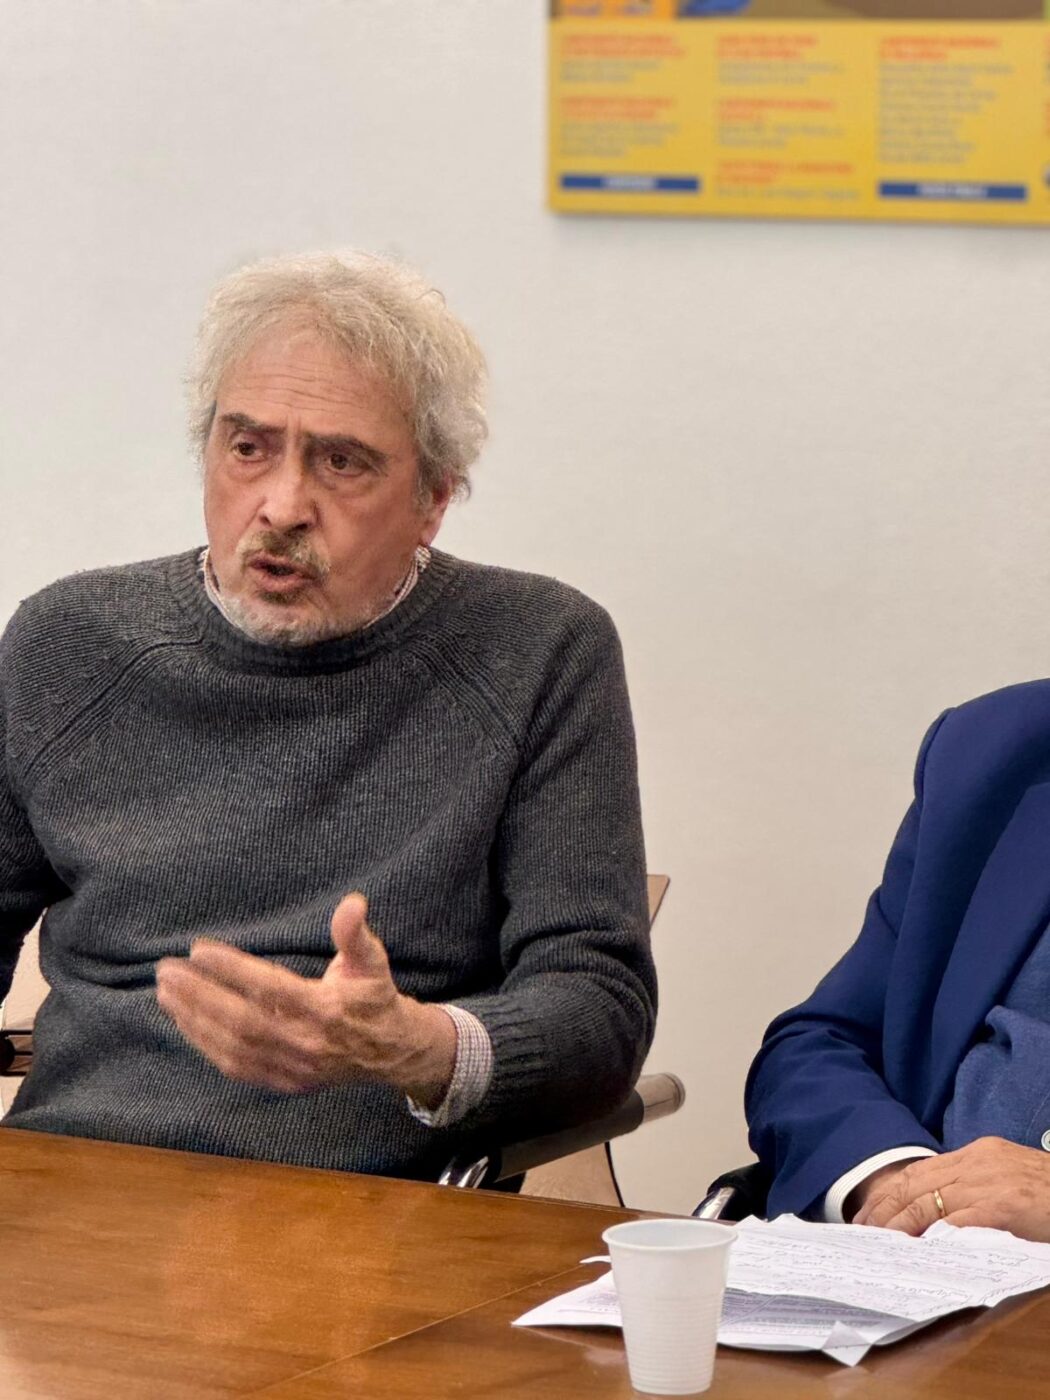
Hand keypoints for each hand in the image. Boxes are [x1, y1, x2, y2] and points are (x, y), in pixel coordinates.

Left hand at [155, 892, 456, 1104]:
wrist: (390, 1052)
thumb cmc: (373, 997)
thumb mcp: (372, 960)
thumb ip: (356, 933)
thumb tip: (352, 903)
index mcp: (327, 1010)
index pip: (270, 988)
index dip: (232, 970)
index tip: (199, 950)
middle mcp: (306, 1044)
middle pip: (242, 1020)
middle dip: (200, 995)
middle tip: (167, 970)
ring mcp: (291, 1068)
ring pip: (233, 1046)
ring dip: (194, 1020)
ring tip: (166, 993)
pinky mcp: (281, 1083)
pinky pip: (236, 1066)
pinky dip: (205, 1045)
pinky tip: (185, 1021)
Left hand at [852, 1137, 1049, 1240]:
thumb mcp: (1008, 1179)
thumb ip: (976, 1187)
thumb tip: (939, 1211)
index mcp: (978, 1153)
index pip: (919, 1171)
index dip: (889, 1193)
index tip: (868, 1213)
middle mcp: (978, 1162)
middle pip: (914, 1184)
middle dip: (883, 1209)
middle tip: (861, 1232)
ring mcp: (990, 1183)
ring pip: (927, 1202)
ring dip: (898, 1225)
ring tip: (879, 1243)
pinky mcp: (1004, 1206)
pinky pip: (958, 1221)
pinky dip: (934, 1236)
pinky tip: (917, 1249)